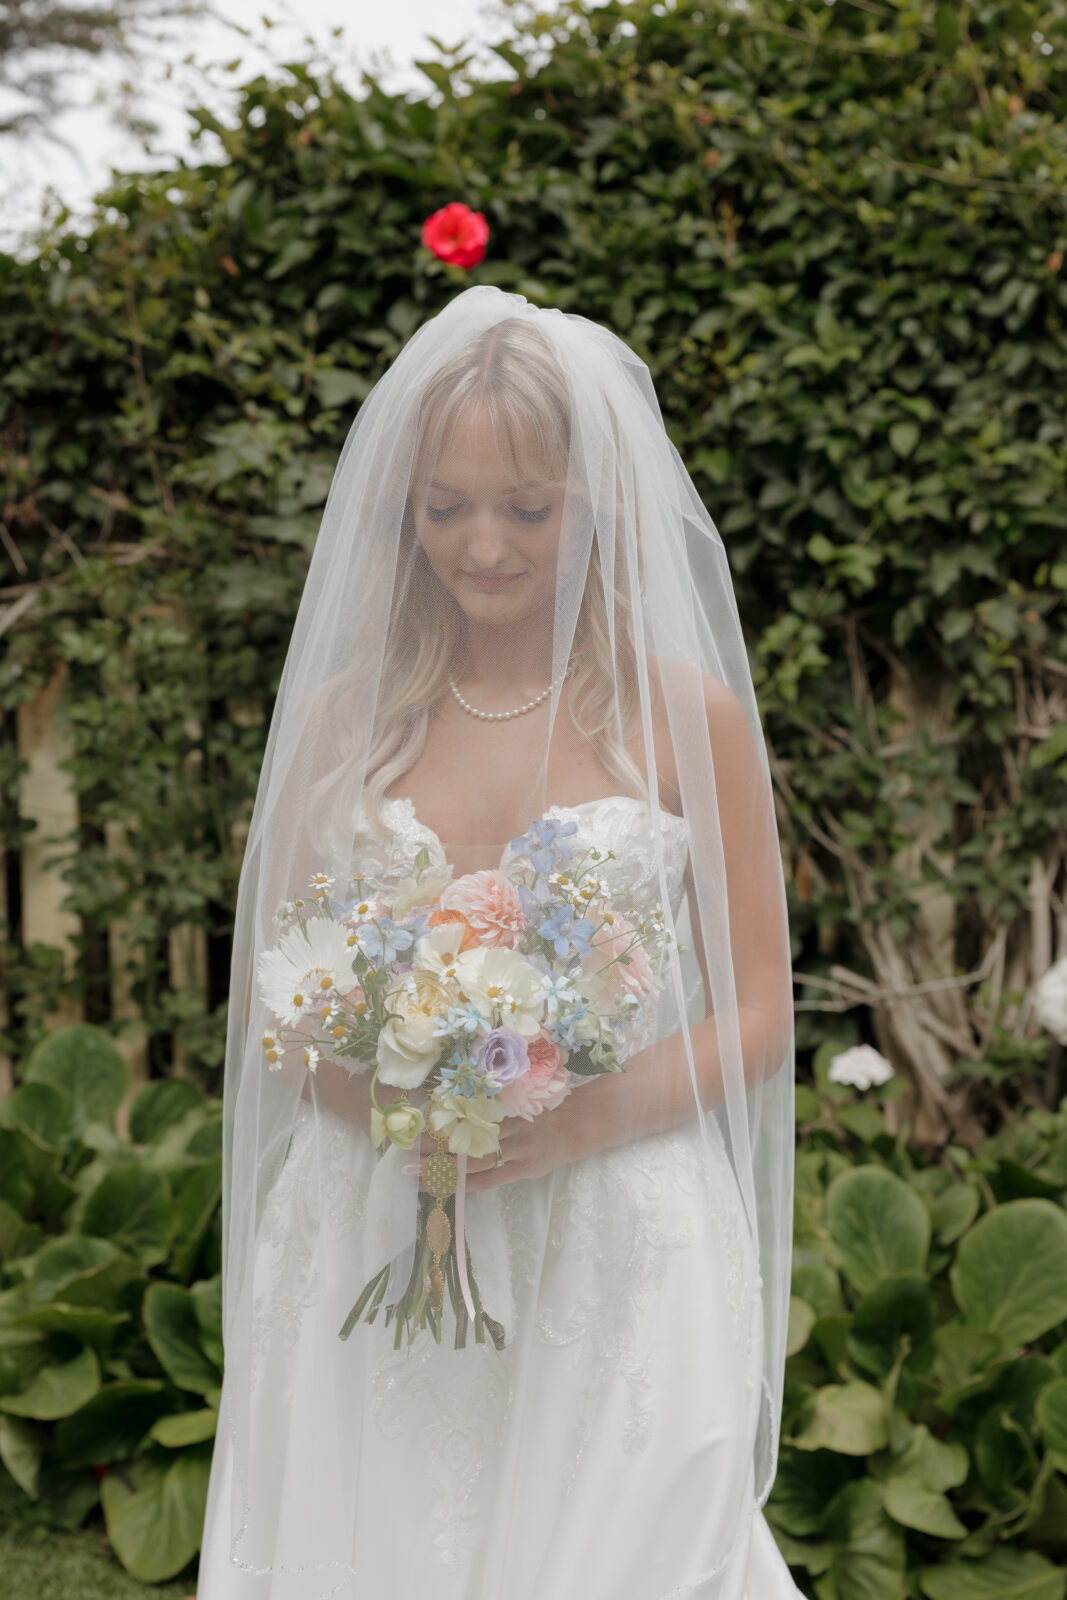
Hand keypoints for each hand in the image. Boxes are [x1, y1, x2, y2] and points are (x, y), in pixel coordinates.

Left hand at [410, 1088, 598, 1192]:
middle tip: (406, 1149)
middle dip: (434, 1144)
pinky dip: (468, 1183)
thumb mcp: (519, 1095)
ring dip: (443, 1166)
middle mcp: (509, 1125)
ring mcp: (517, 1150)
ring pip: (474, 1159)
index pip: (466, 1112)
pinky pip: (492, 1179)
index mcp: (505, 1104)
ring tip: (416, 1172)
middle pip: (465, 1135)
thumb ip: (491, 1100)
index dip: (440, 1119)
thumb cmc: (544, 1106)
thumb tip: (450, 1098)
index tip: (415, 1121)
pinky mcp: (524, 1170)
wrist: (580, 1125)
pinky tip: (446, 1187)